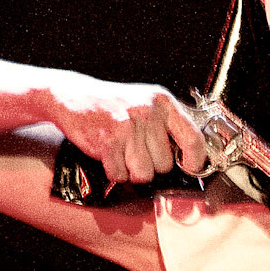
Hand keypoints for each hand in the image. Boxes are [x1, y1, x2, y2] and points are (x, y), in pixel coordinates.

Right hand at [50, 77, 209, 185]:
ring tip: (123, 153)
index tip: (190, 168)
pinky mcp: (109, 141)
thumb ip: (168, 125)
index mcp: (163, 102)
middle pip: (165, 164)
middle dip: (151, 166)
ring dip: (132, 171)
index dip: (195, 160)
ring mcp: (128, 127)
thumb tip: (192, 158)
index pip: (192, 138)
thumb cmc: (114, 105)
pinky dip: (114, 172)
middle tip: (135, 150)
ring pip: (144, 174)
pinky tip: (109, 154)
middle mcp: (148, 112)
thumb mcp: (147, 103)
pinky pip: (121, 175)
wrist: (74, 95)